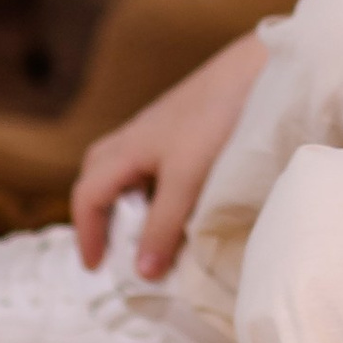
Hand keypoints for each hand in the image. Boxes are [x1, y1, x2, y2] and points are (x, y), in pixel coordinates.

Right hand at [70, 30, 265, 279]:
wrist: (256, 70)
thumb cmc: (216, 120)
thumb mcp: (187, 180)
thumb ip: (163, 225)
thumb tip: (142, 273)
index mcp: (125, 149)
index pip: (86, 195)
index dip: (87, 234)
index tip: (97, 269)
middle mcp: (135, 137)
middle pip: (96, 178)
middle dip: (98, 216)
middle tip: (115, 252)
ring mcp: (159, 130)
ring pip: (124, 171)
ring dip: (127, 204)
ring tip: (148, 234)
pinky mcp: (183, 128)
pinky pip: (151, 165)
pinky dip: (152, 191)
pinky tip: (179, 204)